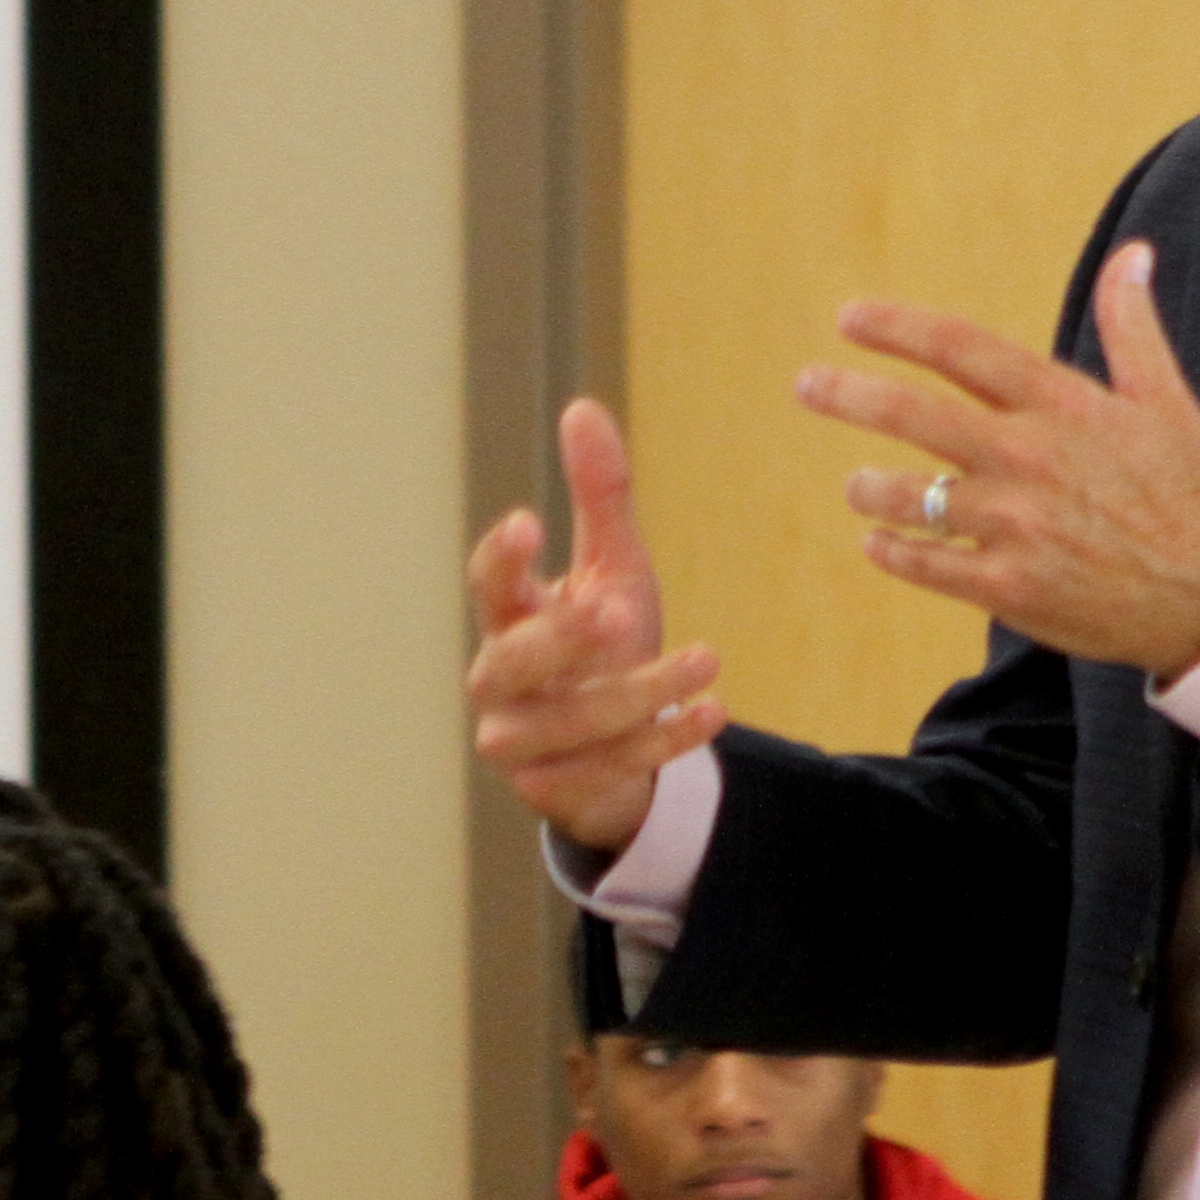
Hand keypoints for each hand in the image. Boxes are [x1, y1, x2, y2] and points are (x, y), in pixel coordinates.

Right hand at [467, 399, 723, 856]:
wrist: (611, 757)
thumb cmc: (603, 648)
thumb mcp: (612, 570)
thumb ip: (598, 498)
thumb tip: (582, 408)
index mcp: (505, 619)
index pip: (487, 585)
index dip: (502, 558)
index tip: (529, 523)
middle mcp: (497, 683)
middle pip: (512, 661)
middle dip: (561, 639)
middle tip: (614, 611)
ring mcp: (520, 743)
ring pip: (574, 721)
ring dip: (643, 691)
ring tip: (708, 657)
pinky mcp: (557, 791)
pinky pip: (611, 767)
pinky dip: (664, 740)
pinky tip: (711, 710)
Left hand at [800, 245, 1199, 681]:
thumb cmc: (1190, 494)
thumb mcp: (1167, 400)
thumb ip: (1132, 326)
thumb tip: (1132, 254)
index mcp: (1063, 405)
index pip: (961, 349)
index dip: (897, 329)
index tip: (849, 318)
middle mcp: (1030, 458)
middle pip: (914, 414)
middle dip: (849, 393)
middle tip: (807, 384)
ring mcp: (1016, 526)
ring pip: (908, 496)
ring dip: (869, 486)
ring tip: (856, 484)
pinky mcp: (1009, 587)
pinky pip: (924, 563)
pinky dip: (891, 549)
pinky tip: (877, 541)